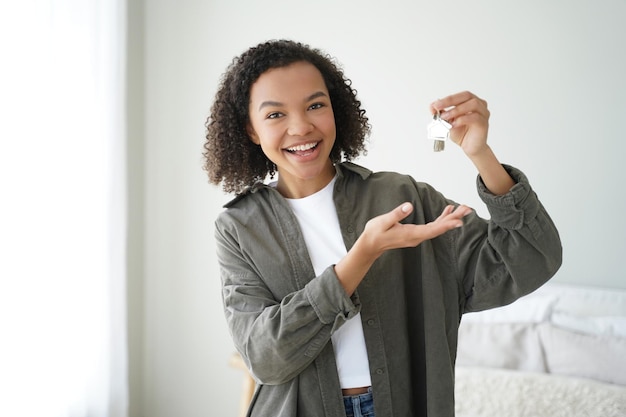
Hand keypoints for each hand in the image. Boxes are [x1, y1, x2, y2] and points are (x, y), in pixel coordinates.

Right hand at [335, 202, 471, 294]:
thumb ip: (397, 214)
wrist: (371, 245)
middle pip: (439, 228)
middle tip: (467, 209)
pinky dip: (441, 219)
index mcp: (411, 234)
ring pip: (438, 227)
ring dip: (450, 218)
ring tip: (461, 209)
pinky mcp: (415, 233)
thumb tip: (409, 206)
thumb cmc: (376, 232)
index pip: (433, 230)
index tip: (459, 221)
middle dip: (454, 219)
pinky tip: (447, 212)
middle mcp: (417, 237)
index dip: (446, 225)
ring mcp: (417, 236)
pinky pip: (432, 227)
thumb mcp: (384, 221)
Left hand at [430, 91, 489, 156]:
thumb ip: (442, 113)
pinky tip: (453, 124)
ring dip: (456, 110)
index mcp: (471, 102)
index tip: (435, 105)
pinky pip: (475, 117)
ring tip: (445, 117)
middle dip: (450, 100)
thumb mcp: (448, 122)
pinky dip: (462, 119)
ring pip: (473, 104)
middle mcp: (480, 106)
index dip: (447, 99)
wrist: (470, 148)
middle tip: (438, 107)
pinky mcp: (484, 123)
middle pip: (467, 96)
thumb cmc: (462, 134)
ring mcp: (483, 114)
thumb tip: (432, 106)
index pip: (460, 96)